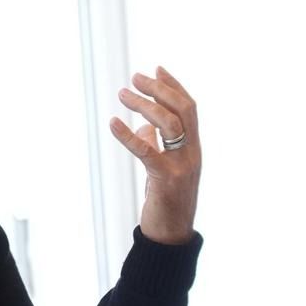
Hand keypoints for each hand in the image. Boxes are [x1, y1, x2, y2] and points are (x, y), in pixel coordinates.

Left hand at [109, 66, 200, 244]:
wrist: (172, 236)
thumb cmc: (166, 203)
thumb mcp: (163, 170)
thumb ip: (157, 146)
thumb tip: (143, 129)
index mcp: (193, 149)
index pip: (189, 109)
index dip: (174, 86)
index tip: (157, 68)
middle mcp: (193, 153)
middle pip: (183, 110)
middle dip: (160, 89)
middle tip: (134, 77)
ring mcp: (183, 165)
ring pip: (169, 124)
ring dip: (144, 104)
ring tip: (122, 94)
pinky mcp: (166, 178)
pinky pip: (146, 150)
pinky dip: (128, 134)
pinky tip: (112, 123)